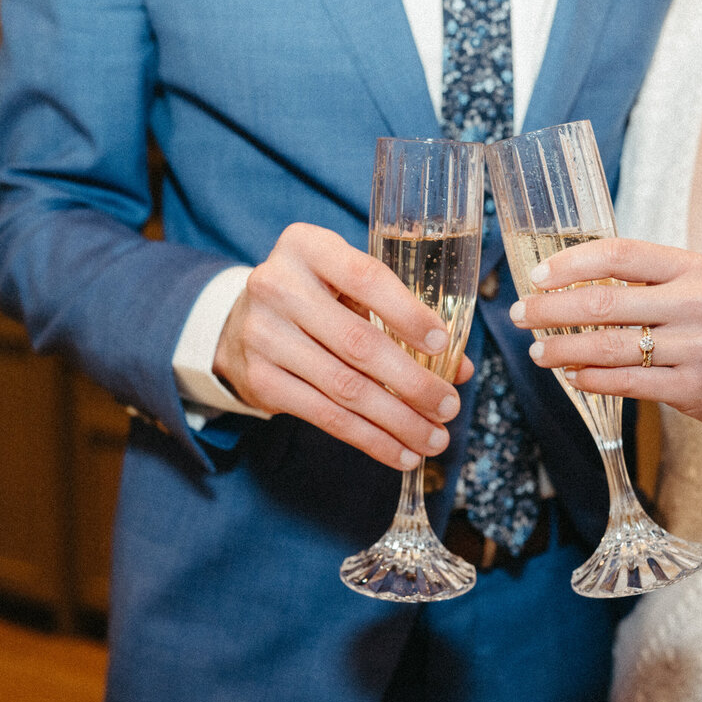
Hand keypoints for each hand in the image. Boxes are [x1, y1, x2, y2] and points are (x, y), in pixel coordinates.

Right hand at [213, 222, 473, 469]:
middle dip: (412, 382)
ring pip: (345, 387)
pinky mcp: (260, 379)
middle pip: (358, 342)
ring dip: (397, 420)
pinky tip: (400, 453)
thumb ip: (402, 315)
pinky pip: (325, 416)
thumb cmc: (317, 299)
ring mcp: (264, 334)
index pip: (365, 277)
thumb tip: (459, 368)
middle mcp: (278, 286)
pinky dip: (369, 439)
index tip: (441, 344)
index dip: (407, 313)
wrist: (243, 324)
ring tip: (434, 438)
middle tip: (449, 407)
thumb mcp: (350, 288)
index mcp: (307, 247)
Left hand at [509, 237, 701, 468]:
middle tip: (520, 315)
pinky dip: (592, 379)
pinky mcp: (691, 387)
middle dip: (551, 309)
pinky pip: (627, 382)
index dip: (570, 264)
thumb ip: (646, 283)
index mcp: (691, 267)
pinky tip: (572, 376)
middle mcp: (694, 302)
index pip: (617, 253)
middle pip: (604, 302)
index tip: (537, 276)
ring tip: (538, 351)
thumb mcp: (697, 289)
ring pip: (610, 346)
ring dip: (563, 349)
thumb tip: (573, 283)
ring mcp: (695, 346)